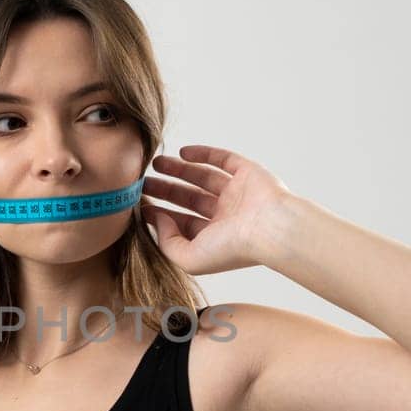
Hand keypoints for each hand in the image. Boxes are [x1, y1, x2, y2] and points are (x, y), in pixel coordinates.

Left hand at [139, 145, 294, 275]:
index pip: (183, 223)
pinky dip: (204, 153)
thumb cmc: (232, 249)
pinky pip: (223, 159)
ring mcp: (239, 193)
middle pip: (190, 199)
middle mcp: (228, 215)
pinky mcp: (248, 173)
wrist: (269, 228)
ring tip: (156, 163)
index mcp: (216, 237)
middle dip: (166, 190)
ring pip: (204, 177)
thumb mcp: (189, 258)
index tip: (140, 204)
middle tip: (143, 182)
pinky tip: (183, 152)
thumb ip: (167, 242)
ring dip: (180, 169)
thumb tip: (158, 218)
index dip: (161, 214)